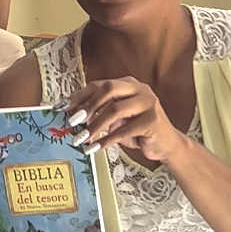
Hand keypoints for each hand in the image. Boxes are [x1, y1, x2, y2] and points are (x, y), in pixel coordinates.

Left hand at [66, 78, 185, 162]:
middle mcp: (140, 89)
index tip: (64, 107)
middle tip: (73, 121)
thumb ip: (99, 114)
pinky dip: (108, 139)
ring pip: (116, 109)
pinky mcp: (153, 121)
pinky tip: (96, 147)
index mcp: (128, 84)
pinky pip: (125, 130)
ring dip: (95, 126)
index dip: (80, 95)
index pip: (100, 85)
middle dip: (88, 106)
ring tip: (82, 138)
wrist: (166, 145)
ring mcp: (149, 103)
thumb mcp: (116, 120)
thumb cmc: (138, 131)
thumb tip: (72, 115)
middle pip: (109, 90)